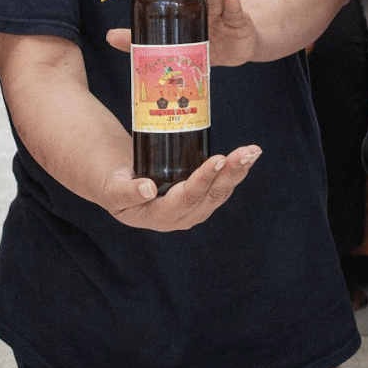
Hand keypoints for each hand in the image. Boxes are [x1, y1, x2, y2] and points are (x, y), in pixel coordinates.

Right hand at [98, 145, 259, 230]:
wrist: (122, 188)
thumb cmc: (116, 187)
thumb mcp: (114, 192)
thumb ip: (127, 192)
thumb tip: (148, 189)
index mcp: (163, 216)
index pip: (188, 197)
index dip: (203, 179)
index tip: (216, 158)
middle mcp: (184, 216)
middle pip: (212, 195)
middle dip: (230, 172)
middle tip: (245, 152)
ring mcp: (196, 209)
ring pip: (222, 191)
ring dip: (238, 171)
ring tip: (253, 151)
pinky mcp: (203, 198)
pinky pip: (223, 185)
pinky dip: (236, 170)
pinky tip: (248, 156)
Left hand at [104, 0, 255, 65]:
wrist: (237, 48)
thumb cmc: (203, 37)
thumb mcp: (174, 39)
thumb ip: (141, 39)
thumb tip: (109, 36)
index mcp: (188, 2)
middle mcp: (205, 2)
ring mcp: (223, 13)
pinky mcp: (239, 25)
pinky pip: (235, 14)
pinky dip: (234, 5)